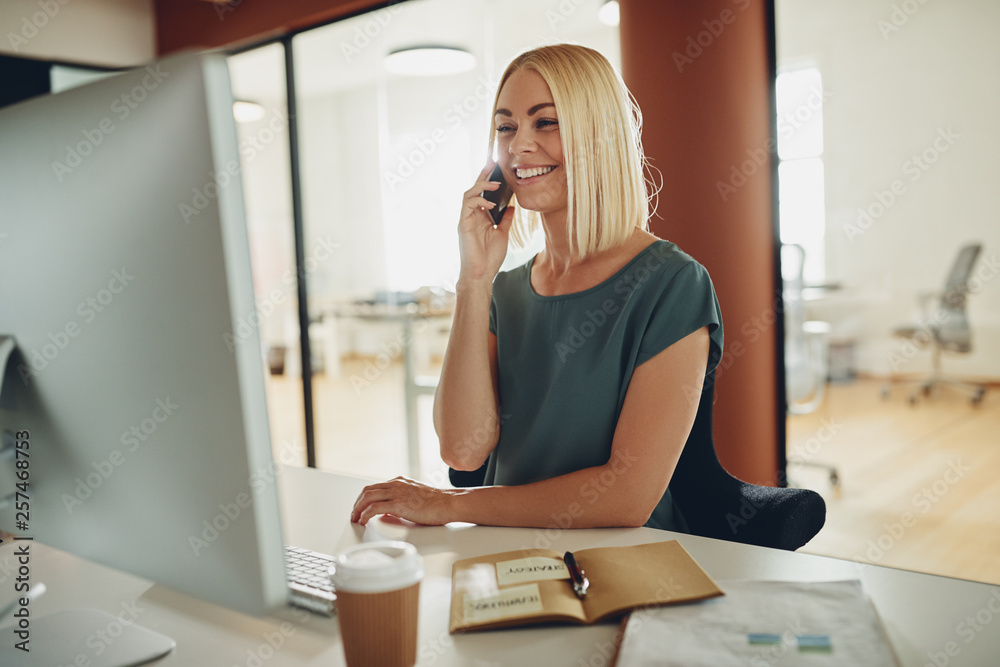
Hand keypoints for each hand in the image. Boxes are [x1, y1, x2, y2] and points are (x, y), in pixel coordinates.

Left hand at [350, 476, 461, 525]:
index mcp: (400, 481)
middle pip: (367, 490)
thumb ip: (401, 501)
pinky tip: (364, 521)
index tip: (360, 507)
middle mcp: (396, 484)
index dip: (364, 498)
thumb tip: (388, 512)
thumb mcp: (415, 497)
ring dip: (358, 509)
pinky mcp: (398, 504)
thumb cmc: (438, 503)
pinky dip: (365, 515)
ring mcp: (396, 492)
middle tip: (354, 514)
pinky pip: (374, 508)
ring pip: (368, 497)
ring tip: (355, 519)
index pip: (375, 487)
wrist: (448, 503)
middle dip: (357, 503)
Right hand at [457, 161, 514, 285]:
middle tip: (492, 161)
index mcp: (480, 216)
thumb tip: (513, 205)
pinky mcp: (463, 225)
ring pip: (468, 194)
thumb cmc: (490, 257)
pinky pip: (467, 206)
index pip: (483, 193)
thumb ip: (506, 219)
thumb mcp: (503, 234)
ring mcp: (466, 219)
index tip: (496, 166)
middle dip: (482, 174)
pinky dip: (479, 201)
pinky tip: (491, 204)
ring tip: (495, 183)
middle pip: (474, 189)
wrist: (481, 274)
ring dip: (481, 186)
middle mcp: (471, 215)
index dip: (488, 179)